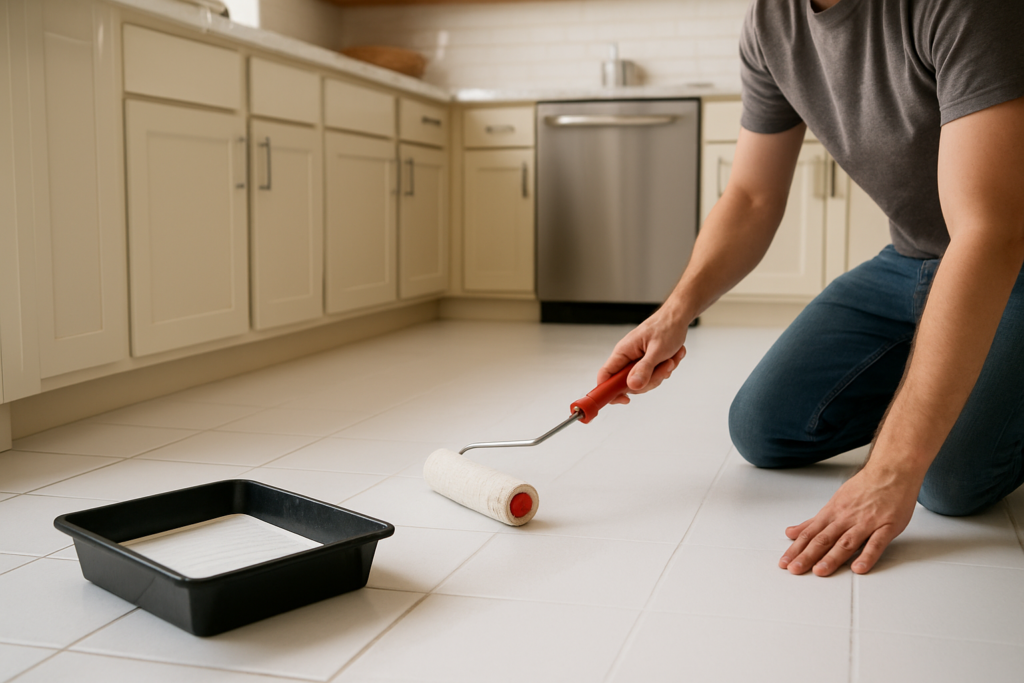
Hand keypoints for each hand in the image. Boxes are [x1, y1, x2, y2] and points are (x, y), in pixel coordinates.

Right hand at [598, 304, 690, 404]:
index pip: (605, 376)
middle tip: (664, 367)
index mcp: (622, 352)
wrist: (678, 318)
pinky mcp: (646, 363)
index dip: (609, 391)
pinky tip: (672, 357)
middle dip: (650, 380)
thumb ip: (645, 369)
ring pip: (643, 382)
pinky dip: (665, 369)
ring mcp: (636, 361)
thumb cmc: (666, 327)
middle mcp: (627, 358)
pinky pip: (652, 376)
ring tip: (670, 358)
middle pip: (629, 384)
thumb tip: (633, 385)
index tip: (623, 399)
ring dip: (661, 373)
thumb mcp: (657, 350)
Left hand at [779, 465, 919, 575]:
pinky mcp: (887, 526)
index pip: (809, 534)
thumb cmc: (864, 488)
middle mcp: (846, 518)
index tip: (785, 562)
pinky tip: (858, 568)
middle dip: (807, 555)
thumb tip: (792, 532)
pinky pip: (876, 543)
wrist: (891, 472)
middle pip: (823, 539)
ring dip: (832, 558)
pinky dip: (867, 556)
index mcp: (832, 513)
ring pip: (846, 542)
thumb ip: (813, 522)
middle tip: (794, 569)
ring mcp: (866, 522)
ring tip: (819, 571)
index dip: (796, 549)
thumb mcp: (834, 502)